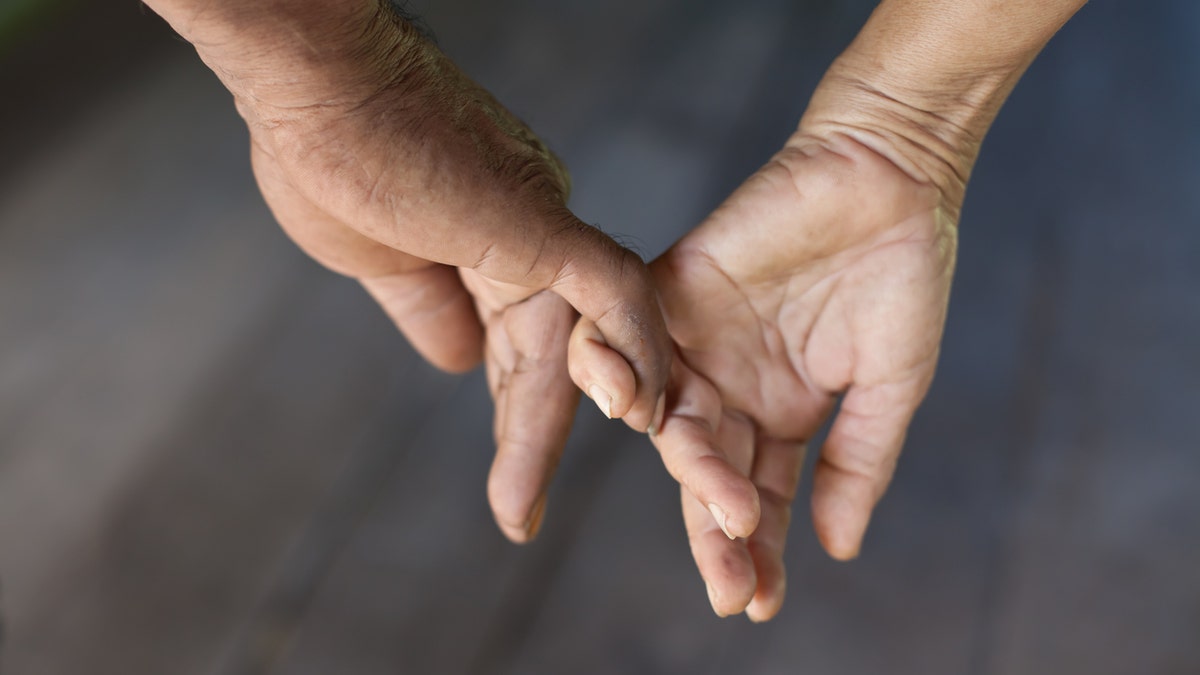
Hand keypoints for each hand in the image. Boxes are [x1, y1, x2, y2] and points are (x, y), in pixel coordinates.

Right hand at [147, 0, 670, 541]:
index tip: (509, 479)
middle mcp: (533, 233)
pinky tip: (632, 414)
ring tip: (518, 506)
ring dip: (550, 428)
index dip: (515, 407)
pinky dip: (632, 351)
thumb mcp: (379, 259)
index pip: (518, 339)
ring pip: (578, 342)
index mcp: (494, 239)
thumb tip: (460, 364)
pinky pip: (613, 290)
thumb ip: (428, 308)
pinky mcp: (542, 221)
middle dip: (533, 434)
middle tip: (517, 511)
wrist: (312, 82)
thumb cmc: (331, 152)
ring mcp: (541, 226)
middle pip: (549, 352)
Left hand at [577, 129, 956, 619]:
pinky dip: (618, 373)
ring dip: (689, 469)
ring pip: (671, 422)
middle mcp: (730, 388)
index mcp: (779, 414)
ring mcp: (697, 343)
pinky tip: (637, 415)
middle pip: (709, 475)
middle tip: (729, 586)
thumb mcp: (887, 387)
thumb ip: (856, 463)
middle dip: (718, 533)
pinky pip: (623, 337)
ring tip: (720, 511)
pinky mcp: (669, 290)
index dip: (758, 553)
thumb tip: (837, 550)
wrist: (886, 176)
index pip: (759, 498)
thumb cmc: (898, 277)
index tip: (759, 605)